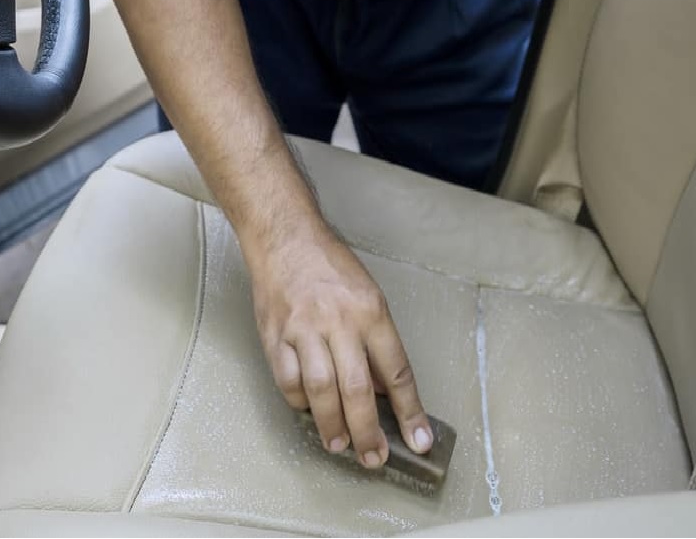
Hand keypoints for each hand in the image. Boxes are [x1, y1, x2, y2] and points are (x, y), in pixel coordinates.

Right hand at [249, 226, 432, 467]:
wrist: (285, 239)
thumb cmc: (330, 267)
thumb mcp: (369, 296)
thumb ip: (376, 343)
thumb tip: (382, 391)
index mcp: (371, 312)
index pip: (396, 371)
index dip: (409, 411)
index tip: (419, 440)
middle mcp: (339, 322)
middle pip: (357, 389)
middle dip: (367, 431)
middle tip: (373, 457)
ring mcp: (304, 330)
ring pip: (321, 390)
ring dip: (332, 425)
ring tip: (340, 445)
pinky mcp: (275, 336)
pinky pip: (289, 381)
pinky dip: (301, 402)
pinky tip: (310, 412)